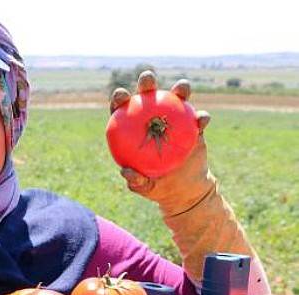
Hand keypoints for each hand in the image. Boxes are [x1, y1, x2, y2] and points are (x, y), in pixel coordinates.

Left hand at [111, 71, 213, 215]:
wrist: (183, 190)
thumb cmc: (156, 186)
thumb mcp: (144, 186)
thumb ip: (135, 180)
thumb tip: (126, 171)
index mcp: (133, 130)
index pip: (123, 111)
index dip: (120, 99)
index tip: (121, 95)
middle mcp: (153, 120)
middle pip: (148, 97)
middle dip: (146, 83)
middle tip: (147, 78)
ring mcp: (175, 121)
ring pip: (176, 101)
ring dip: (180, 90)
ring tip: (182, 87)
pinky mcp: (194, 127)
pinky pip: (198, 119)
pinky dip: (201, 117)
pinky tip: (202, 119)